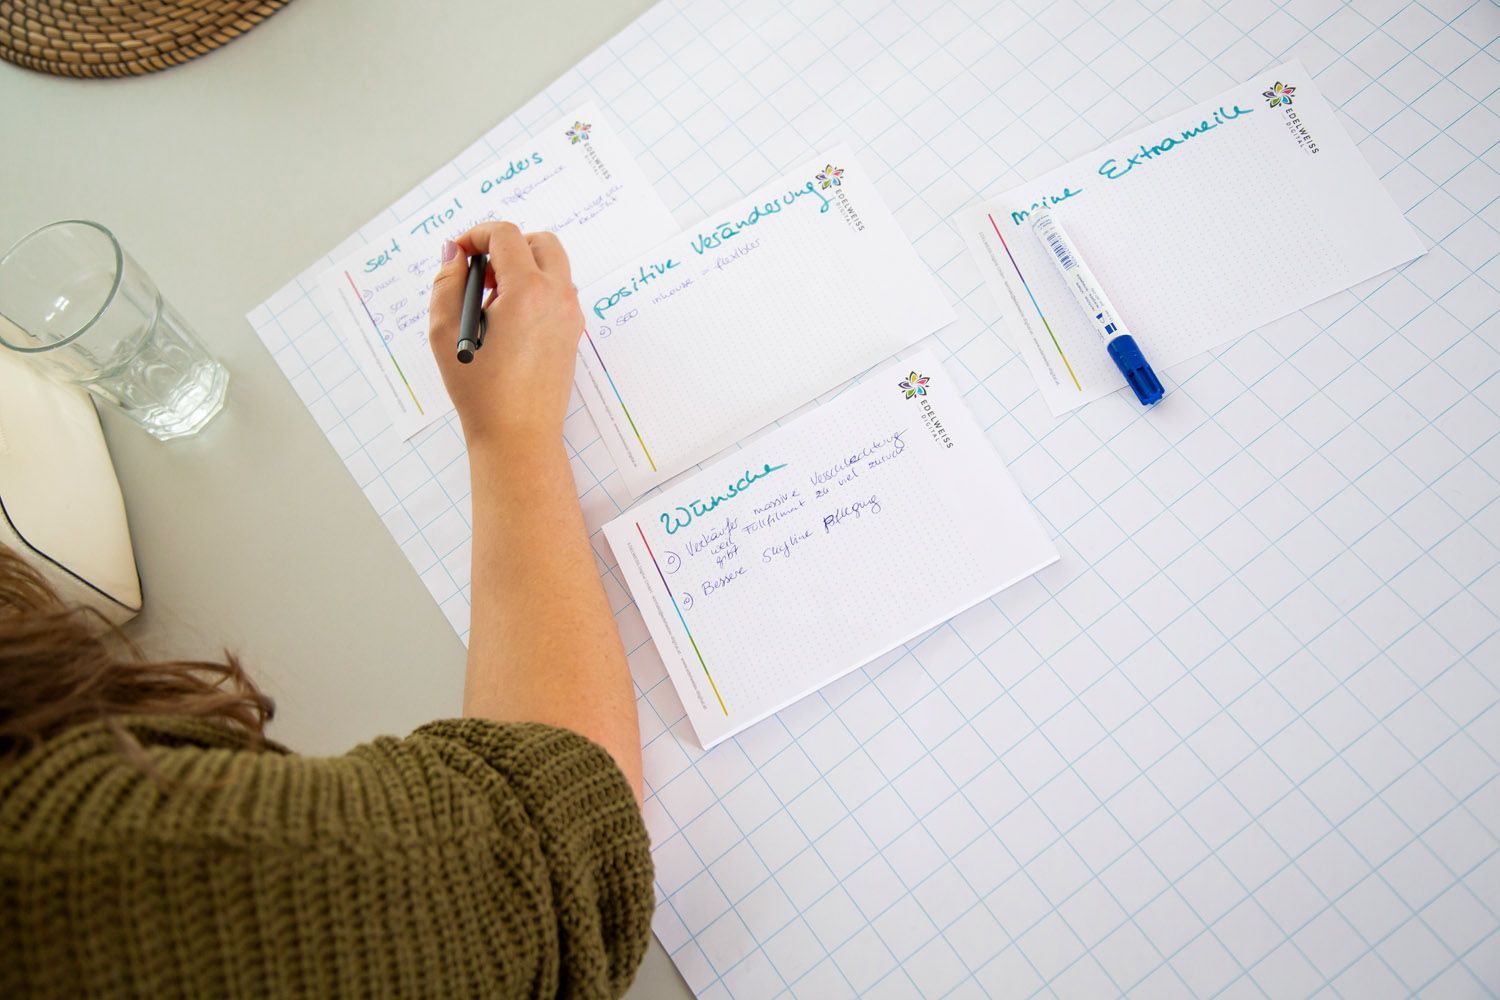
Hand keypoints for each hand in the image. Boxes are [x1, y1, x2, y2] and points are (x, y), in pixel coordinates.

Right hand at [427, 222, 583, 448]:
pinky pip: (558, 292)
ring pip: (553, 266)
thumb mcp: (446, 332)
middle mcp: (558, 298)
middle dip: (507, 245)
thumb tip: (454, 253)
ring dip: (522, 267)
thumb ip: (447, 283)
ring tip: (491, 302)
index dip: (476, 235)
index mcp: (529, 292)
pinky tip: (507, 320)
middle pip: (540, 241)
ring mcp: (571, 316)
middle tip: (481, 273)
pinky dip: (535, 290)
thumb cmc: (482, 392)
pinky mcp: (573, 333)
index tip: (460, 254)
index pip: (506, 235)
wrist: (518, 436)